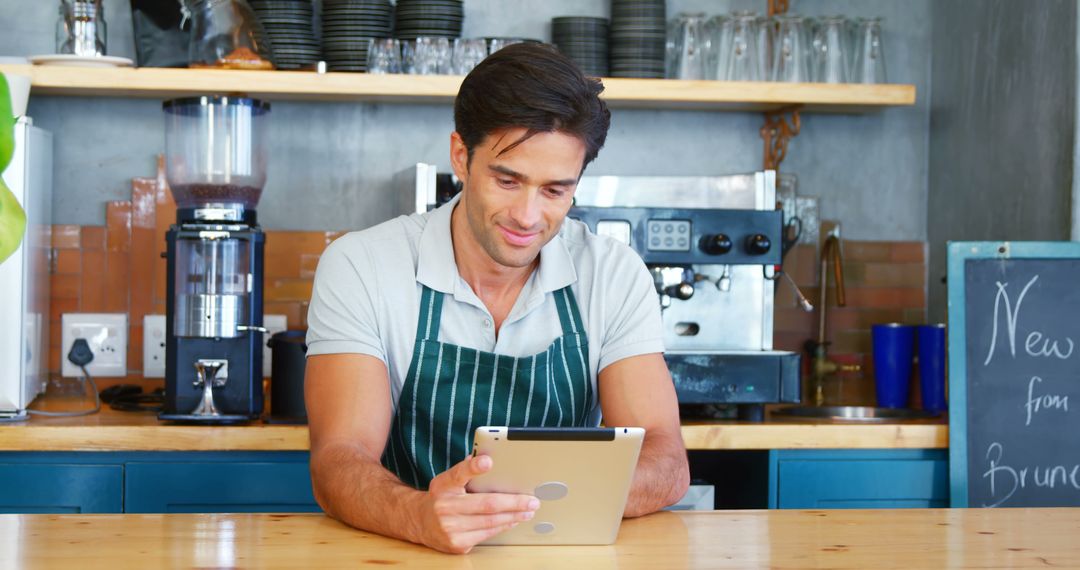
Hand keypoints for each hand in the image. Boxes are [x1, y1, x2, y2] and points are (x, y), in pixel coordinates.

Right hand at [416, 454, 539, 553]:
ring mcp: (450, 528)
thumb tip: (489, 459)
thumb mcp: (448, 480)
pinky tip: (513, 520)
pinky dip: (503, 526)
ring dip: (514, 516)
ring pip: (491, 522)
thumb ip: (466, 471)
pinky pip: (487, 534)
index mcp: (443, 485)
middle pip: (486, 504)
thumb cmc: (441, 497)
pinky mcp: (457, 544)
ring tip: (528, 510)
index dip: (473, 467)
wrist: (420, 523)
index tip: (488, 461)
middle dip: (514, 502)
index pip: (458, 473)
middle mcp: (444, 507)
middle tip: (531, 500)